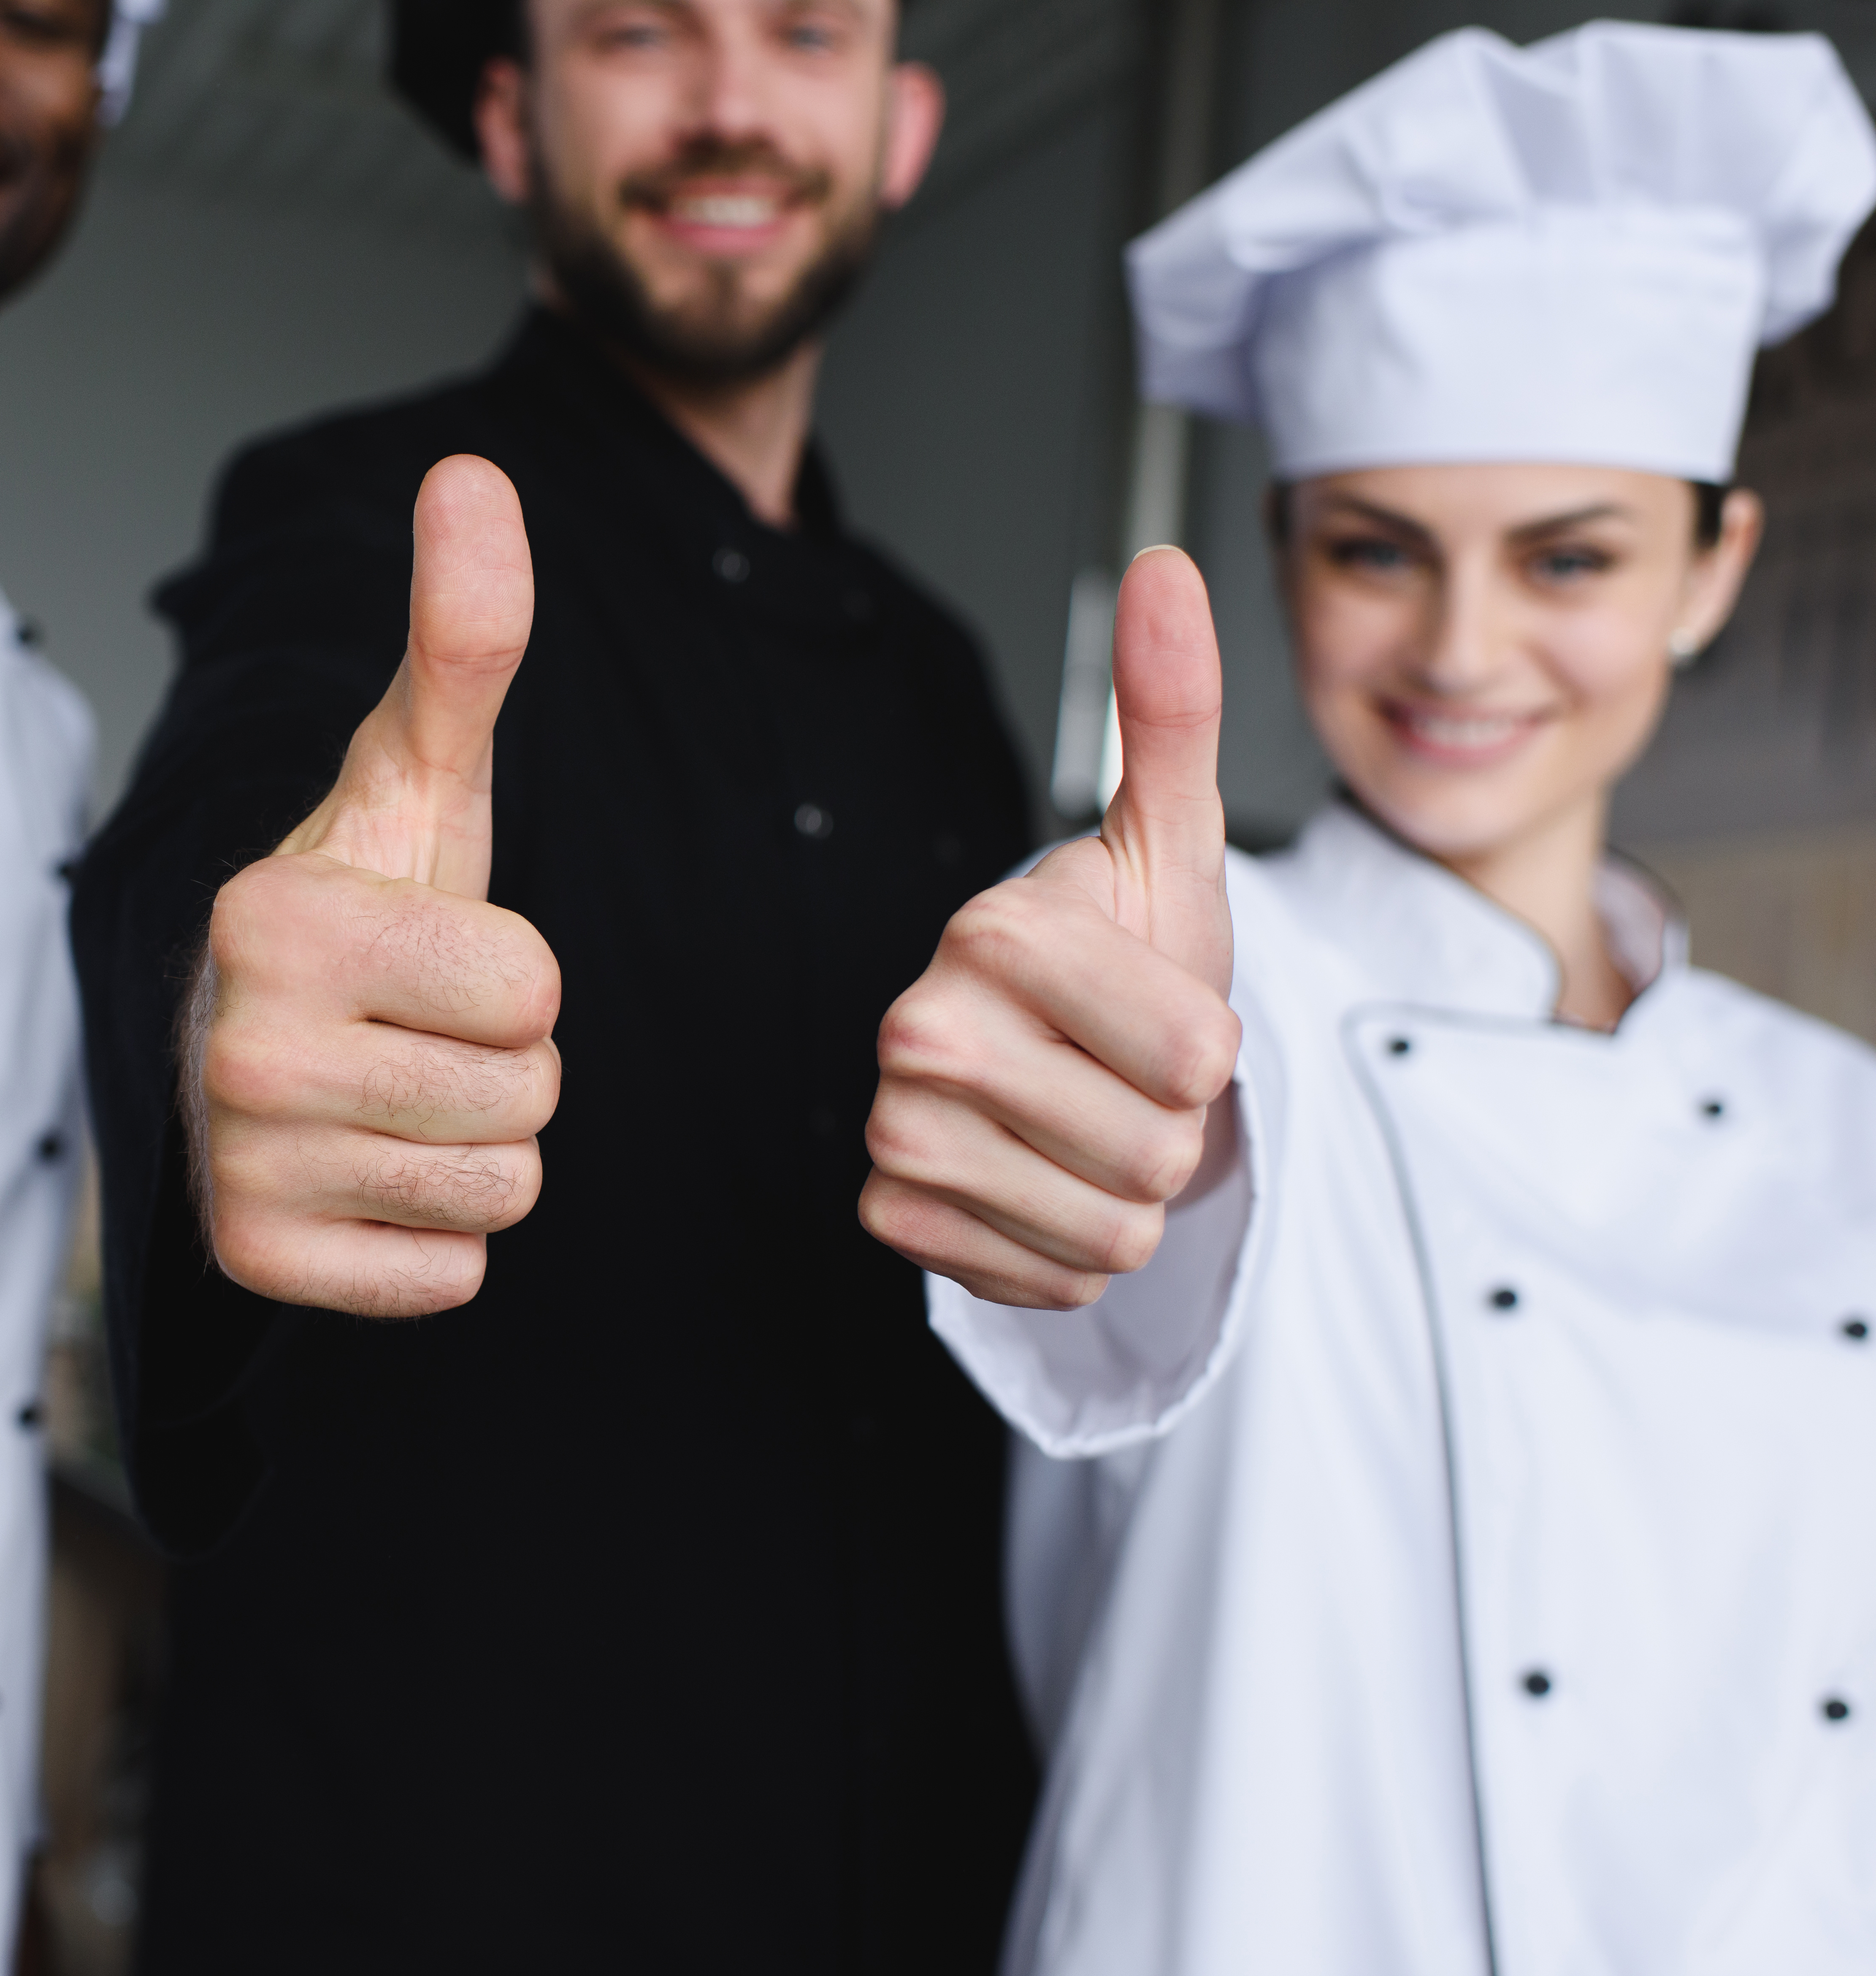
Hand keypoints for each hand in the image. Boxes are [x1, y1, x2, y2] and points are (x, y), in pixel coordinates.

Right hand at [191, 455, 561, 1316]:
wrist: (251, 1044)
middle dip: (508, 1066)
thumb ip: (462, 638)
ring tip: (402, 1095)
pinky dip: (435, 1236)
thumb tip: (473, 475)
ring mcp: (243, 1166)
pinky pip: (454, 1277)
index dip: (519, 974)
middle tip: (422, 1032)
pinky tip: (373, 1171)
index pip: (536, 991)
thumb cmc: (364, 905)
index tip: (438, 956)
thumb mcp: (420, 775)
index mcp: (276, 921)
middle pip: (530, 1097)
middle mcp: (241, 1049)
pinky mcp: (262, 1266)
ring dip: (482, 1147)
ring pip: (503, 1189)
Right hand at [860, 548, 1240, 1308]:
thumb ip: (1171, 710)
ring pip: (1110, 1233)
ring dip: (1127, 1200)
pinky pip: (1046, 1280)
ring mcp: (896, 1130)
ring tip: (1087, 1129)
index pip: (1199, 1056)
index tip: (1158, 1016)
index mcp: (995, 934)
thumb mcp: (1172, 843)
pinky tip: (1038, 1183)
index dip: (1212, 1052)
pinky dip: (1064, 1250)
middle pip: (1155, 1153)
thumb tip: (1165, 566)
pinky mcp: (892, 1217)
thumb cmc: (1122, 954)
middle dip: (1170, 1130)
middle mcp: (921, 1031)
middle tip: (1122, 1078)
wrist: (1041, 1057)